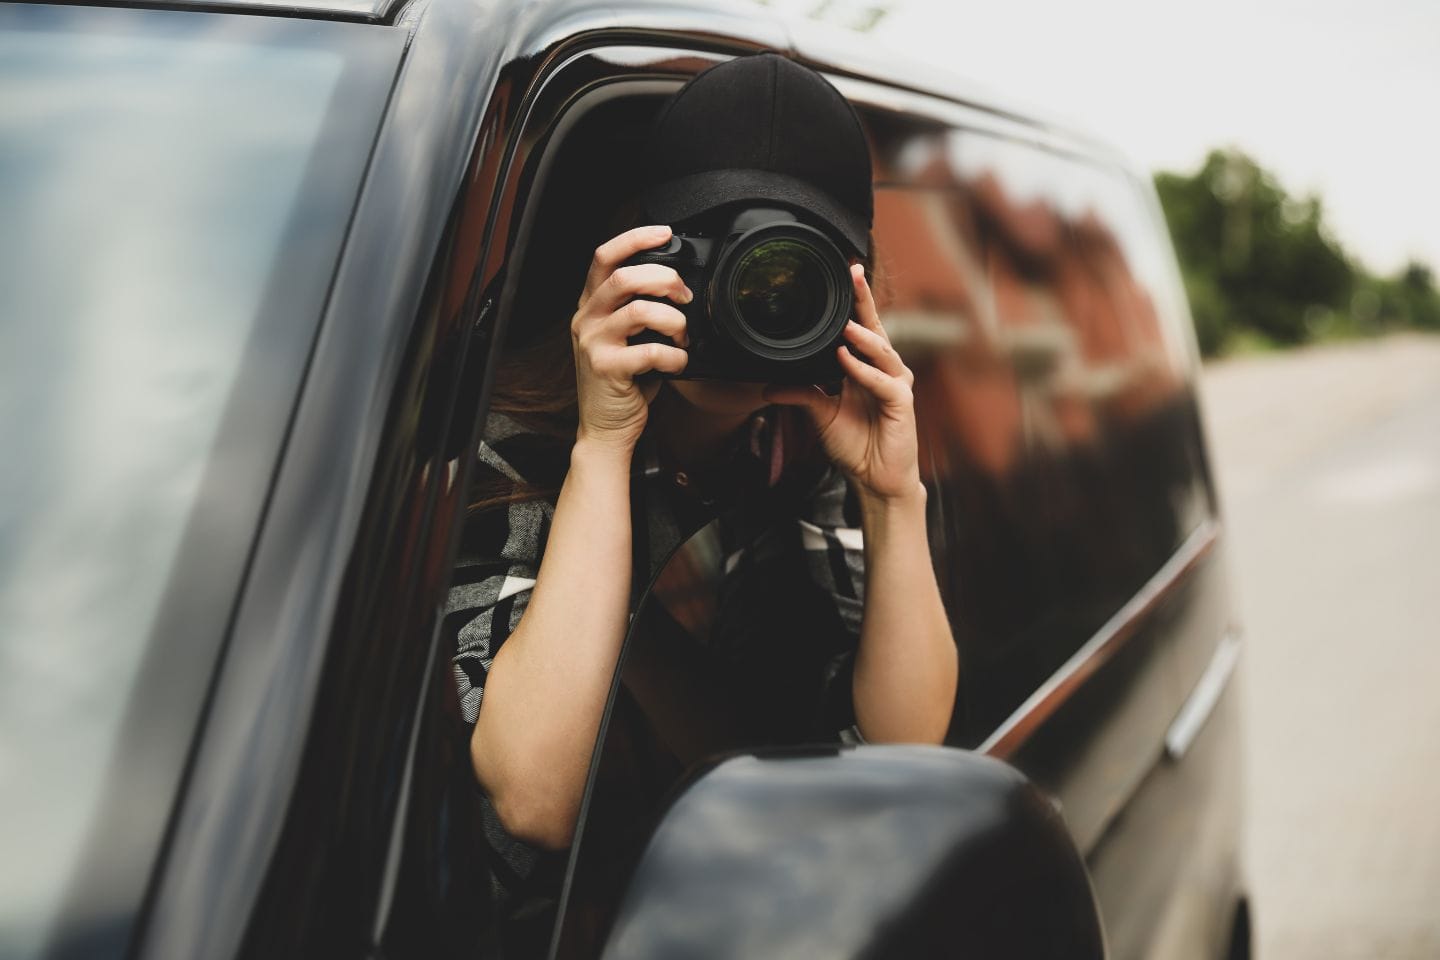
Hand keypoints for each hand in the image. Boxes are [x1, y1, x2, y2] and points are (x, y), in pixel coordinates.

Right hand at [571, 225, 692, 450]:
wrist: (604, 428)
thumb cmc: (622, 381)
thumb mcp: (624, 337)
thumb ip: (638, 309)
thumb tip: (677, 286)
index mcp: (591, 306)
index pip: (604, 256)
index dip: (634, 238)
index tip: (664, 233)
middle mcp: (586, 319)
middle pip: (624, 277)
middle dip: (664, 280)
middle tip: (683, 296)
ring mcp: (594, 343)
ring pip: (640, 311)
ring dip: (674, 321)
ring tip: (682, 336)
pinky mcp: (607, 368)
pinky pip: (651, 351)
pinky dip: (675, 356)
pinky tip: (678, 363)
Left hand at [764, 264, 921, 502]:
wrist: (874, 478)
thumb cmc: (854, 444)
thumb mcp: (819, 415)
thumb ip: (799, 395)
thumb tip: (766, 386)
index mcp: (865, 367)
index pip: (859, 327)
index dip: (852, 301)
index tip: (841, 273)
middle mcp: (883, 369)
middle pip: (874, 328)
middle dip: (864, 300)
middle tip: (852, 273)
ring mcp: (895, 384)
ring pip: (881, 351)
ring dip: (863, 336)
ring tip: (845, 324)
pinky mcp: (902, 404)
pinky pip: (882, 383)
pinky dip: (864, 372)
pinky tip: (847, 361)